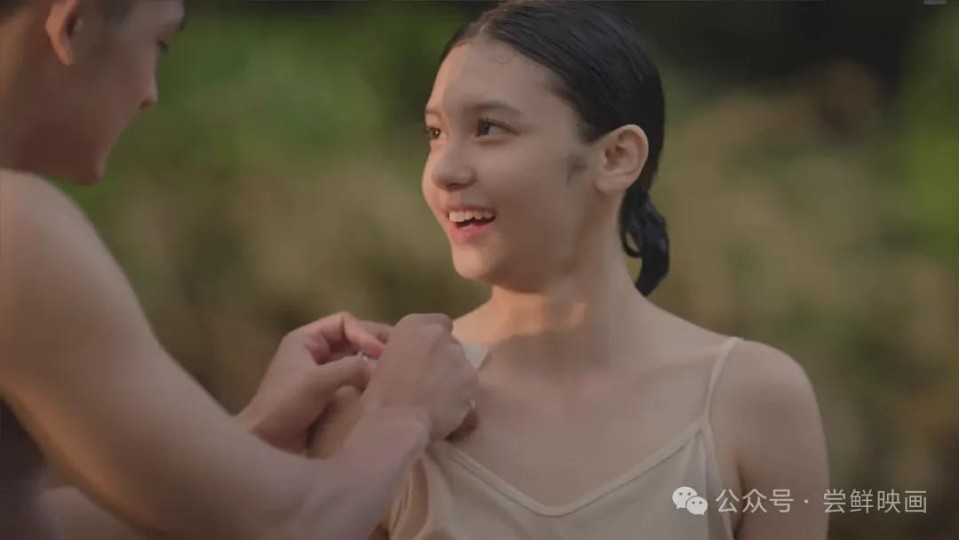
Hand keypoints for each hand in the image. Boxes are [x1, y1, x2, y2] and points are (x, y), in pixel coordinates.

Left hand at [238, 312, 389, 452]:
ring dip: (374, 363)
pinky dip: (369, 381)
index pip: (344, 322)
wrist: (265, 446)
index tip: (380, 353)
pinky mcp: (329, 396)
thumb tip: (380, 368)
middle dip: (375, 345)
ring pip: (356, 360)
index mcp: (305, 340)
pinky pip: (354, 380)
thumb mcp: (316, 383)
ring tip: (396, 372)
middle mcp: (315, 353)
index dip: (365, 333)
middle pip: (353, 338)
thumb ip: (349, 369)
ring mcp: (322, 375)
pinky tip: (383, 390)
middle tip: (401, 355)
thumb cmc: (283, 408)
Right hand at [360, 314, 477, 441]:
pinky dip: (462, 396)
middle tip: (431, 381)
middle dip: (444, 359)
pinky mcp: (472, 378)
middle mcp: (439, 334)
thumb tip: (409, 358)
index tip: (426, 356)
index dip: (434, 341)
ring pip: (462, 364)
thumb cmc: (379, 396)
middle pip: (451, 343)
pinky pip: (469, 386)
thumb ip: (401, 351)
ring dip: (454, 378)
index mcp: (412, 325)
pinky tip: (448, 410)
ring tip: (439, 400)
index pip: (438, 322)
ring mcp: (458, 355)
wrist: (396, 422)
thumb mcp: (380, 363)